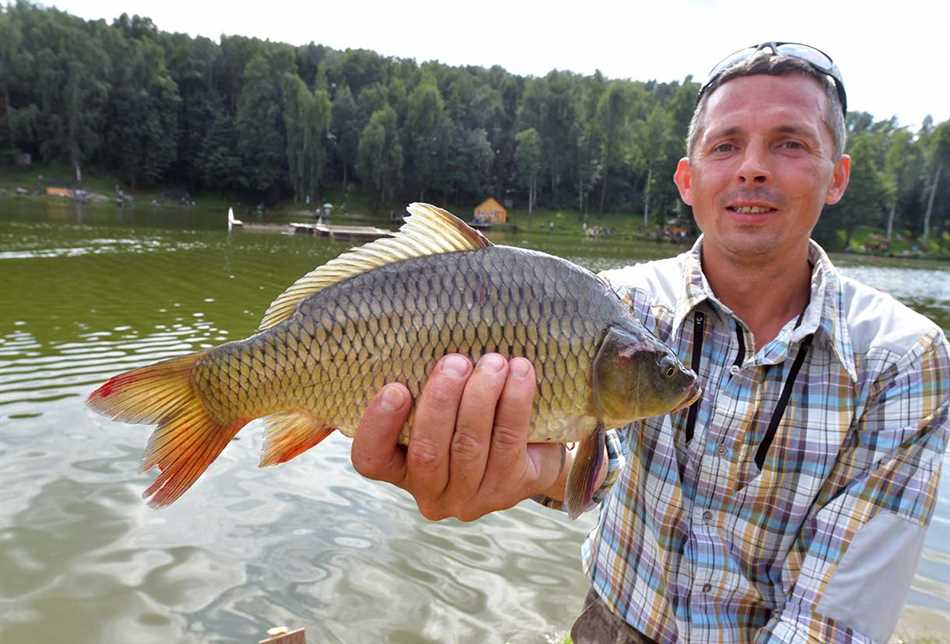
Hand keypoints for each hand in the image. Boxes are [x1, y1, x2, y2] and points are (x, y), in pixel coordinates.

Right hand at [351, 353, 565, 520]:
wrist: (533, 449)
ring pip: (469, 446)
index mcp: (400, 469)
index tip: (395, 388)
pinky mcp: (511, 488)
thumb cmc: (472, 417)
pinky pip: (508, 441)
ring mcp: (471, 498)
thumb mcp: (442, 407)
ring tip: (493, 362)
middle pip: (427, 452)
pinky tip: (520, 373)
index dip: (379, 426)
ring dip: (481, 397)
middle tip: (455, 361)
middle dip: (441, 401)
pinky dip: (514, 402)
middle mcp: (431, 492)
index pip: (372, 459)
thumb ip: (424, 388)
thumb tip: (421, 339)